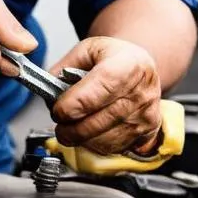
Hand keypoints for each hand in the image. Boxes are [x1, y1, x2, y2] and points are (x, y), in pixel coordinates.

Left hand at [48, 36, 161, 155]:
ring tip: (72, 128)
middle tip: (59, 125)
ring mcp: (146, 116)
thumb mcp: (87, 49)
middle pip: (99, 121)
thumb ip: (63, 69)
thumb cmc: (114, 57)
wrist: (140, 66)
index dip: (73, 105)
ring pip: (106, 140)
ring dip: (82, 139)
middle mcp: (141, 93)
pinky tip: (91, 132)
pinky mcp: (148, 134)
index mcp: (128, 66)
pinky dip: (97, 145)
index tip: (57, 110)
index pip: (99, 91)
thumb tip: (48, 94)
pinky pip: (116, 148)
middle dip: (71, 128)